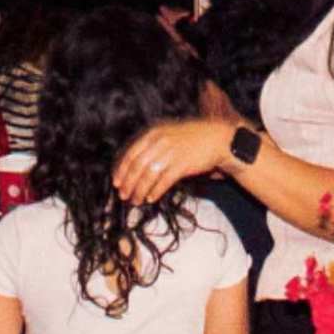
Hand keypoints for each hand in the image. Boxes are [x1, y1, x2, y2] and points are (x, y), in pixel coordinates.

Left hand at [114, 117, 234, 202]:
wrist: (217, 137)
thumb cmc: (190, 138)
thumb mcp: (167, 133)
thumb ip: (151, 145)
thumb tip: (133, 165)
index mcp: (153, 133)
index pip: (130, 154)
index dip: (121, 170)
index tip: (117, 182)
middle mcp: (160, 142)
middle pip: (137, 167)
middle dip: (128, 183)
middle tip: (123, 195)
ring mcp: (171, 153)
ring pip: (148, 176)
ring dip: (139, 191)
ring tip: (136, 200)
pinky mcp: (183, 164)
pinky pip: (164, 181)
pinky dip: (156, 191)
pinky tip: (151, 198)